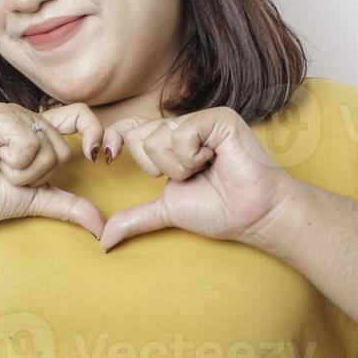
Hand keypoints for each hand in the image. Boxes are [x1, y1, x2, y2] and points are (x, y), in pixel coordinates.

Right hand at [0, 102, 105, 238]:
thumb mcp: (33, 200)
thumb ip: (67, 206)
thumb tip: (102, 226)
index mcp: (37, 132)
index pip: (80, 116)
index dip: (94, 132)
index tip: (95, 157)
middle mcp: (26, 118)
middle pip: (63, 148)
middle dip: (39, 175)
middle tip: (8, 175)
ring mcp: (11, 113)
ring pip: (47, 147)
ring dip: (23, 172)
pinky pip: (28, 142)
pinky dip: (13, 162)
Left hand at [97, 107, 297, 252]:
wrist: (253, 215)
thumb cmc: (220, 210)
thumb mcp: (167, 211)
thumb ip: (136, 218)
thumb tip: (105, 240)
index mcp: (172, 140)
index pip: (130, 129)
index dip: (115, 139)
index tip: (107, 157)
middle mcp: (185, 124)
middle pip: (139, 135)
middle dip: (159, 168)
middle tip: (189, 175)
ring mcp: (202, 119)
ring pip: (159, 137)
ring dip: (180, 167)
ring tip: (206, 169)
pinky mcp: (219, 118)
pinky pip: (182, 134)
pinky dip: (193, 157)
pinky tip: (214, 160)